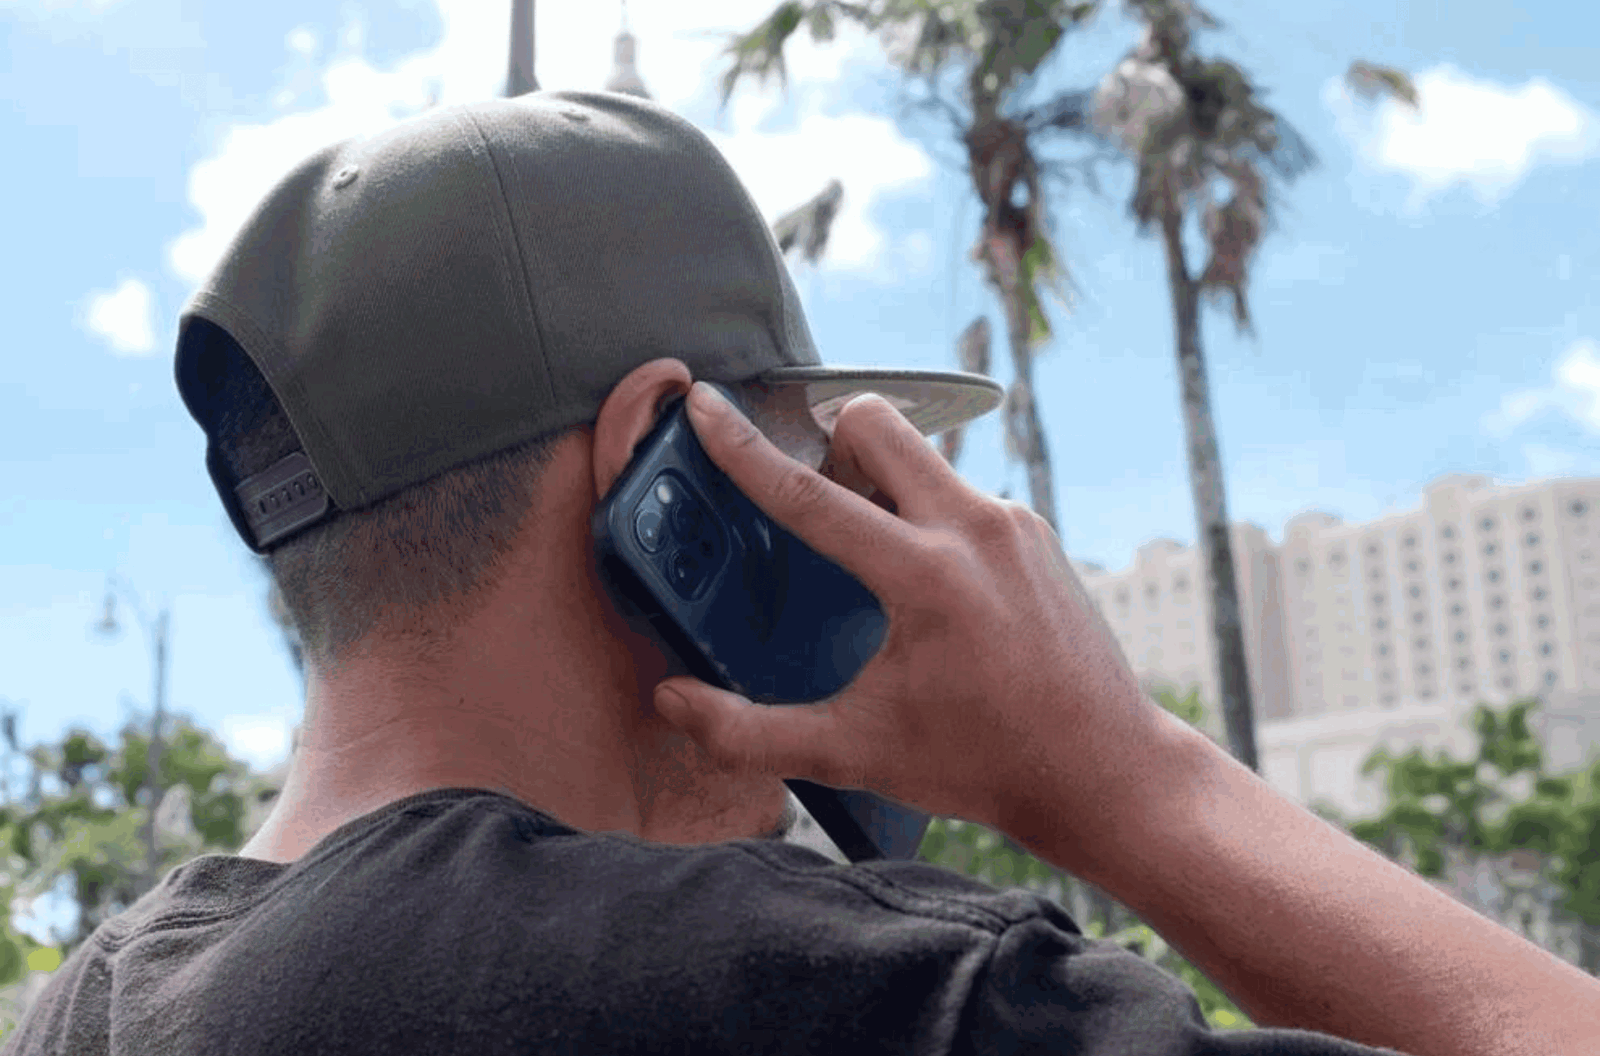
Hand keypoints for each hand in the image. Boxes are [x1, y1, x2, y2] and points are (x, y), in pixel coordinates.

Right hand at [653, 381, 1168, 843]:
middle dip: (829, 439)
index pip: (810, 493)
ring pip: (924, 452)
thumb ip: (750, 733)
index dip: (744, 447)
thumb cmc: (984, 764)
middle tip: (820, 502)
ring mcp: (1014, 525)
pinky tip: (925, 583)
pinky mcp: (1036, 535)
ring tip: (869, 555)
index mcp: (925, 576)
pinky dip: (925, 512)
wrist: (1105, 771)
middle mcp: (975, 530)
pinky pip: (960, 492)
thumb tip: (674, 703)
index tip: (708, 404)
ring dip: (881, 478)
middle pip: (878, 423)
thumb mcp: (855, 752)